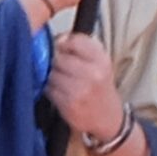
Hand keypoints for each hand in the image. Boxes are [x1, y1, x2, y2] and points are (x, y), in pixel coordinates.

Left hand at [45, 27, 123, 153]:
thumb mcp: (98, 62)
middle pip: (58, 56)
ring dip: (50, 75)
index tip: (61, 47)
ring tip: (59, 79)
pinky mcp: (69, 104)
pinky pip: (49, 89)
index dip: (62, 42)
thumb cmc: (99, 86)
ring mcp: (80, 89)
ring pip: (51, 73)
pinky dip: (49, 88)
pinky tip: (58, 91)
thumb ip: (80, 46)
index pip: (73, 40)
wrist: (107, 117)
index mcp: (101, 59)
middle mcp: (93, 73)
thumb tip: (56, 38)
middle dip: (54, 60)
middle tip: (58, 66)